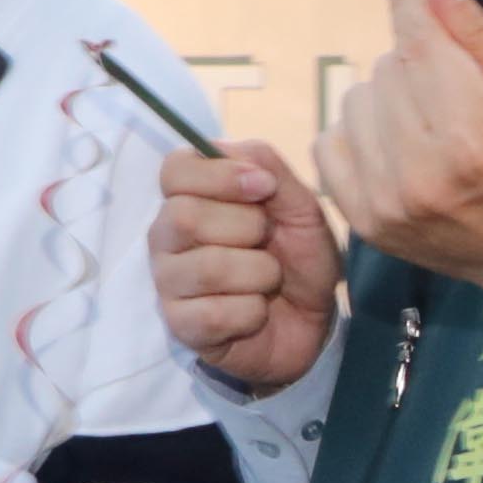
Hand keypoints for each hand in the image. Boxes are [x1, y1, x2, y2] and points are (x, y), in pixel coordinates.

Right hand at [153, 145, 339, 394]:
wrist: (314, 321)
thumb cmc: (299, 258)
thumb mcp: (300, 206)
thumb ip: (268, 167)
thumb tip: (232, 156)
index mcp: (189, 196)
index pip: (175, 169)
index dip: (221, 175)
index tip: (264, 188)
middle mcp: (167, 235)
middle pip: (184, 216)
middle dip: (248, 227)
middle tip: (267, 242)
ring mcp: (168, 282)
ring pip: (208, 267)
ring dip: (260, 273)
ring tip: (268, 279)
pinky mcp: (180, 325)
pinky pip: (215, 314)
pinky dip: (253, 312)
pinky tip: (257, 312)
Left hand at [310, 0, 482, 322]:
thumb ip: (470, 31)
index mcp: (473, 134)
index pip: (419, 43)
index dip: (409, 0)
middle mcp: (423, 171)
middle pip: (388, 68)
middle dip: (416, 64)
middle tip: (453, 94)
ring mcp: (388, 202)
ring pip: (356, 101)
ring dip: (386, 100)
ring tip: (427, 124)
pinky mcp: (366, 224)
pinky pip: (330, 144)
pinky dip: (358, 135)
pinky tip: (395, 147)